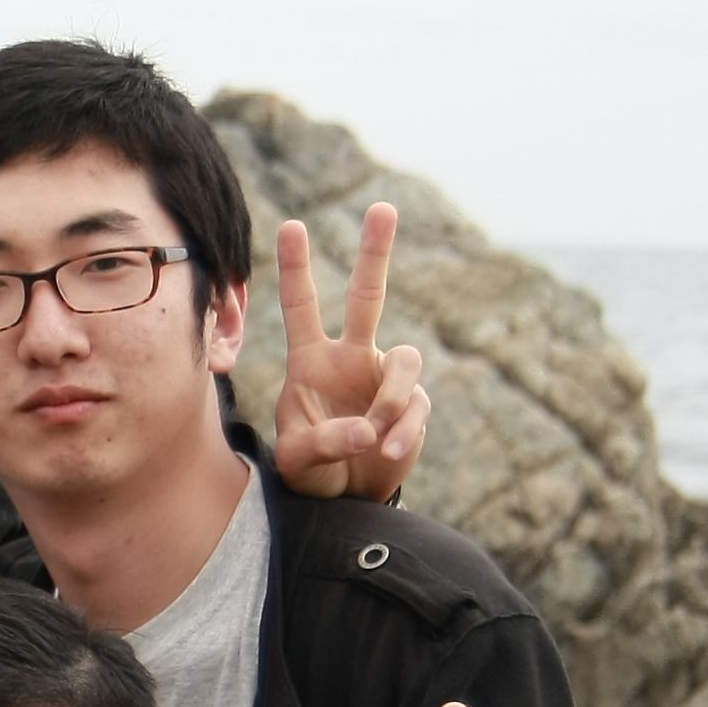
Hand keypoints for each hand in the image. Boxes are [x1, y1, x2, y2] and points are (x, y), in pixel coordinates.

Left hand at [266, 205, 431, 501]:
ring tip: (373, 438)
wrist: (345, 498)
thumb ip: (324, 443)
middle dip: (375, 252)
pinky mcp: (413, 404)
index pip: (302, 308)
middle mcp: (350, 358)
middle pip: (368, 296)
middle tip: (382, 208)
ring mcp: (385, 378)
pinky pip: (415, 406)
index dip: (297, 268)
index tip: (292, 225)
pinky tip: (386, 452)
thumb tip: (367, 428)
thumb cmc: (312, 469)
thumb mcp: (299, 462)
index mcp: (311, 362)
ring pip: (405, 360)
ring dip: (389, 401)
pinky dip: (403, 431)